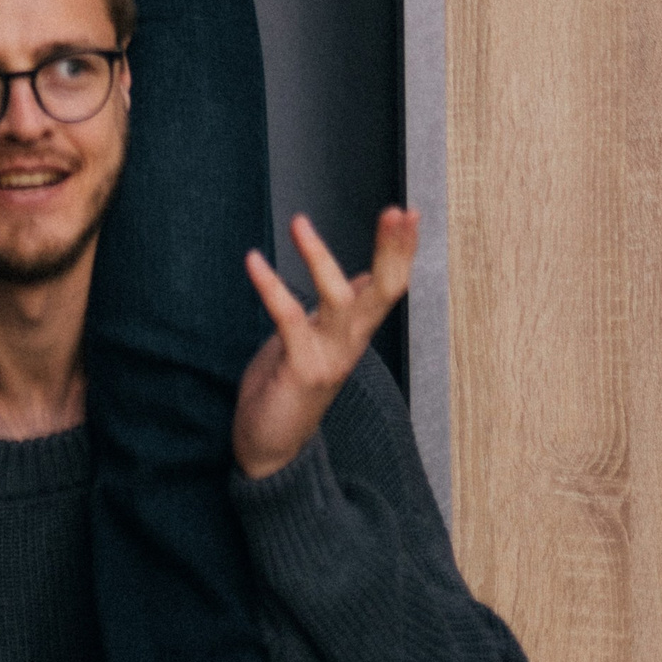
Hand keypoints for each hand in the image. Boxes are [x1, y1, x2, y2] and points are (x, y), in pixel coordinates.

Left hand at [232, 206, 418, 480]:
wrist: (270, 450)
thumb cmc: (292, 387)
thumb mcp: (322, 339)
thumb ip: (345, 310)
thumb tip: (368, 276)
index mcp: (356, 333)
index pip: (389, 284)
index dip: (401, 250)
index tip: (408, 211)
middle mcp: (350, 344)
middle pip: (384, 291)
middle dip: (393, 251)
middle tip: (397, 211)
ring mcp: (329, 357)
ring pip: (340, 301)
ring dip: (321, 259)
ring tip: (299, 222)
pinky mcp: (301, 369)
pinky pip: (289, 319)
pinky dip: (271, 287)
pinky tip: (253, 260)